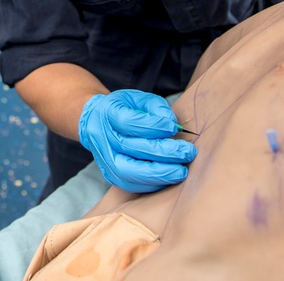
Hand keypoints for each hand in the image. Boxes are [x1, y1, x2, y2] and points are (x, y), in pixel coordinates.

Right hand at [78, 89, 197, 192]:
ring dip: (159, 174)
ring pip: (130, 172)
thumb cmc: (123, 108)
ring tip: (181, 171)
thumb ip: (156, 107)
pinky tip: (169, 177)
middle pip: (131, 149)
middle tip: (188, 152)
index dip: (154, 126)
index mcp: (108, 113)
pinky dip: (152, 184)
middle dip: (164, 153)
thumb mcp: (138, 98)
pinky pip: (131, 186)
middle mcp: (103, 137)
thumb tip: (173, 124)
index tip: (174, 128)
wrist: (96, 122)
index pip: (128, 122)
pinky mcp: (110, 175)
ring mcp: (105, 159)